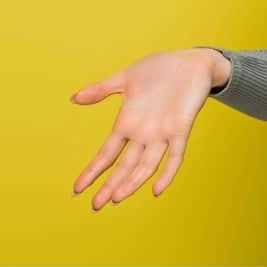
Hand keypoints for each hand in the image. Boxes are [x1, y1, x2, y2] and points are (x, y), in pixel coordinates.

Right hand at [69, 48, 222, 209]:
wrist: (193, 60)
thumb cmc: (160, 68)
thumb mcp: (126, 79)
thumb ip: (100, 90)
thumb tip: (74, 98)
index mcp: (127, 122)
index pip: (107, 153)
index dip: (93, 171)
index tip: (77, 189)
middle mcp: (143, 133)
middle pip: (124, 166)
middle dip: (109, 186)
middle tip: (95, 206)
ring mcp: (162, 133)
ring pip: (145, 165)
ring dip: (132, 183)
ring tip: (116, 199)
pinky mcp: (182, 128)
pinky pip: (175, 156)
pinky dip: (167, 173)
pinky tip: (157, 189)